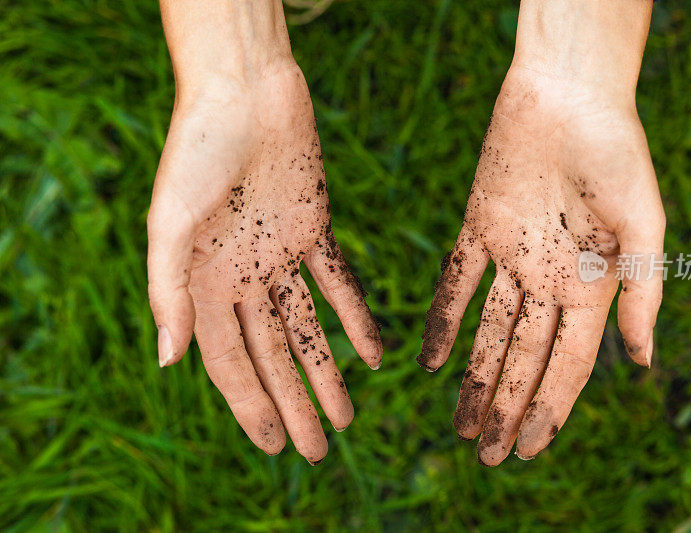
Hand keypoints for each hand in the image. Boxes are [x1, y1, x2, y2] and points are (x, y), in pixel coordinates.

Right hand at [146, 58, 381, 462]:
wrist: (245, 88)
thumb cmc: (199, 148)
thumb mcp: (171, 222)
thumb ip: (169, 291)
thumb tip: (169, 363)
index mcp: (203, 280)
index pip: (230, 360)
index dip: (252, 405)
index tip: (277, 446)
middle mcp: (242, 274)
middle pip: (273, 353)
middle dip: (296, 402)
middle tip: (321, 449)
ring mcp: (279, 253)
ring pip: (309, 326)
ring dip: (329, 371)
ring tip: (349, 418)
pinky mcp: (314, 227)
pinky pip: (338, 282)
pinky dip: (355, 317)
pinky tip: (374, 357)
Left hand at [417, 61, 663, 465]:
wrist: (568, 92)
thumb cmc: (617, 154)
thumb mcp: (644, 228)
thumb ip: (644, 294)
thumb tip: (644, 363)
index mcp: (593, 285)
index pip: (567, 365)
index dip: (548, 410)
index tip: (528, 452)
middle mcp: (550, 278)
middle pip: (523, 357)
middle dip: (506, 407)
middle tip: (484, 455)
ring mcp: (513, 255)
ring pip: (488, 331)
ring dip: (474, 378)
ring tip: (458, 425)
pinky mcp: (479, 226)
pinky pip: (456, 281)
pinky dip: (443, 319)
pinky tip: (431, 361)